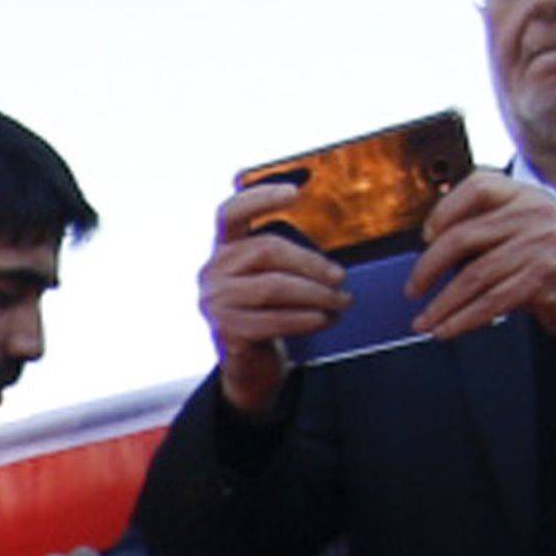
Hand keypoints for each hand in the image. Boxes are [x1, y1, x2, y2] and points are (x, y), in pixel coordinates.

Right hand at [197, 178, 351, 417]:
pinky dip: (305, 318)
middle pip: (265, 250)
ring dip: (315, 293)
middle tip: (341, 276)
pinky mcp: (227, 331)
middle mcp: (213, 271)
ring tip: (342, 300)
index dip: (260, 197)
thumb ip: (286, 257)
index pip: (231, 212)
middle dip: (310, 262)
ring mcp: (216, 302)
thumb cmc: (267, 311)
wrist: (248, 363)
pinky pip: (273, 319)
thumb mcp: (269, 276)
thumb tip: (332, 250)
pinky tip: (325, 318)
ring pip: (272, 286)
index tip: (295, 192)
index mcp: (223, 248)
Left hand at [407, 168, 555, 348]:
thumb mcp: (528, 228)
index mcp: (528, 195)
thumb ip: (490, 226)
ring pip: (475, 276)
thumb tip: (432, 247)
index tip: (426, 237)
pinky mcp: (545, 280)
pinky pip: (492, 302)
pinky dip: (463, 319)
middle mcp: (537, 214)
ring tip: (425, 321)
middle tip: (413, 289)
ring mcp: (542, 246)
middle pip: (465, 235)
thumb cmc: (554, 260)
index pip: (479, 185)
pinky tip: (447, 330)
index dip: (446, 210)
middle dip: (429, 267)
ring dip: (443, 304)